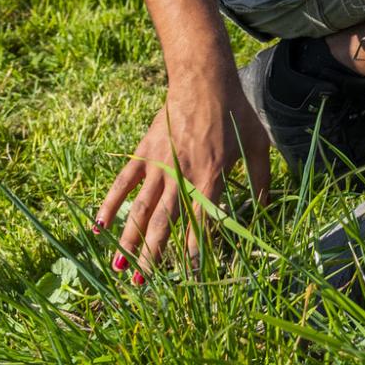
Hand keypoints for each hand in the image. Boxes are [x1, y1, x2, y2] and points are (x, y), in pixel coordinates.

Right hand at [96, 71, 270, 276]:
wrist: (203, 80)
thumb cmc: (235, 112)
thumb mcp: (257, 145)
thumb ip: (260, 178)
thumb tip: (266, 208)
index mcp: (211, 176)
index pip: (200, 220)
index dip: (194, 248)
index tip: (188, 272)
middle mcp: (181, 175)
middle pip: (163, 223)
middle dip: (153, 255)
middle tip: (144, 284)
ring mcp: (158, 165)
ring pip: (139, 210)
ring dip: (128, 240)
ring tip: (120, 268)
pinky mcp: (143, 153)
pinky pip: (122, 183)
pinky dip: (109, 204)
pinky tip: (98, 227)